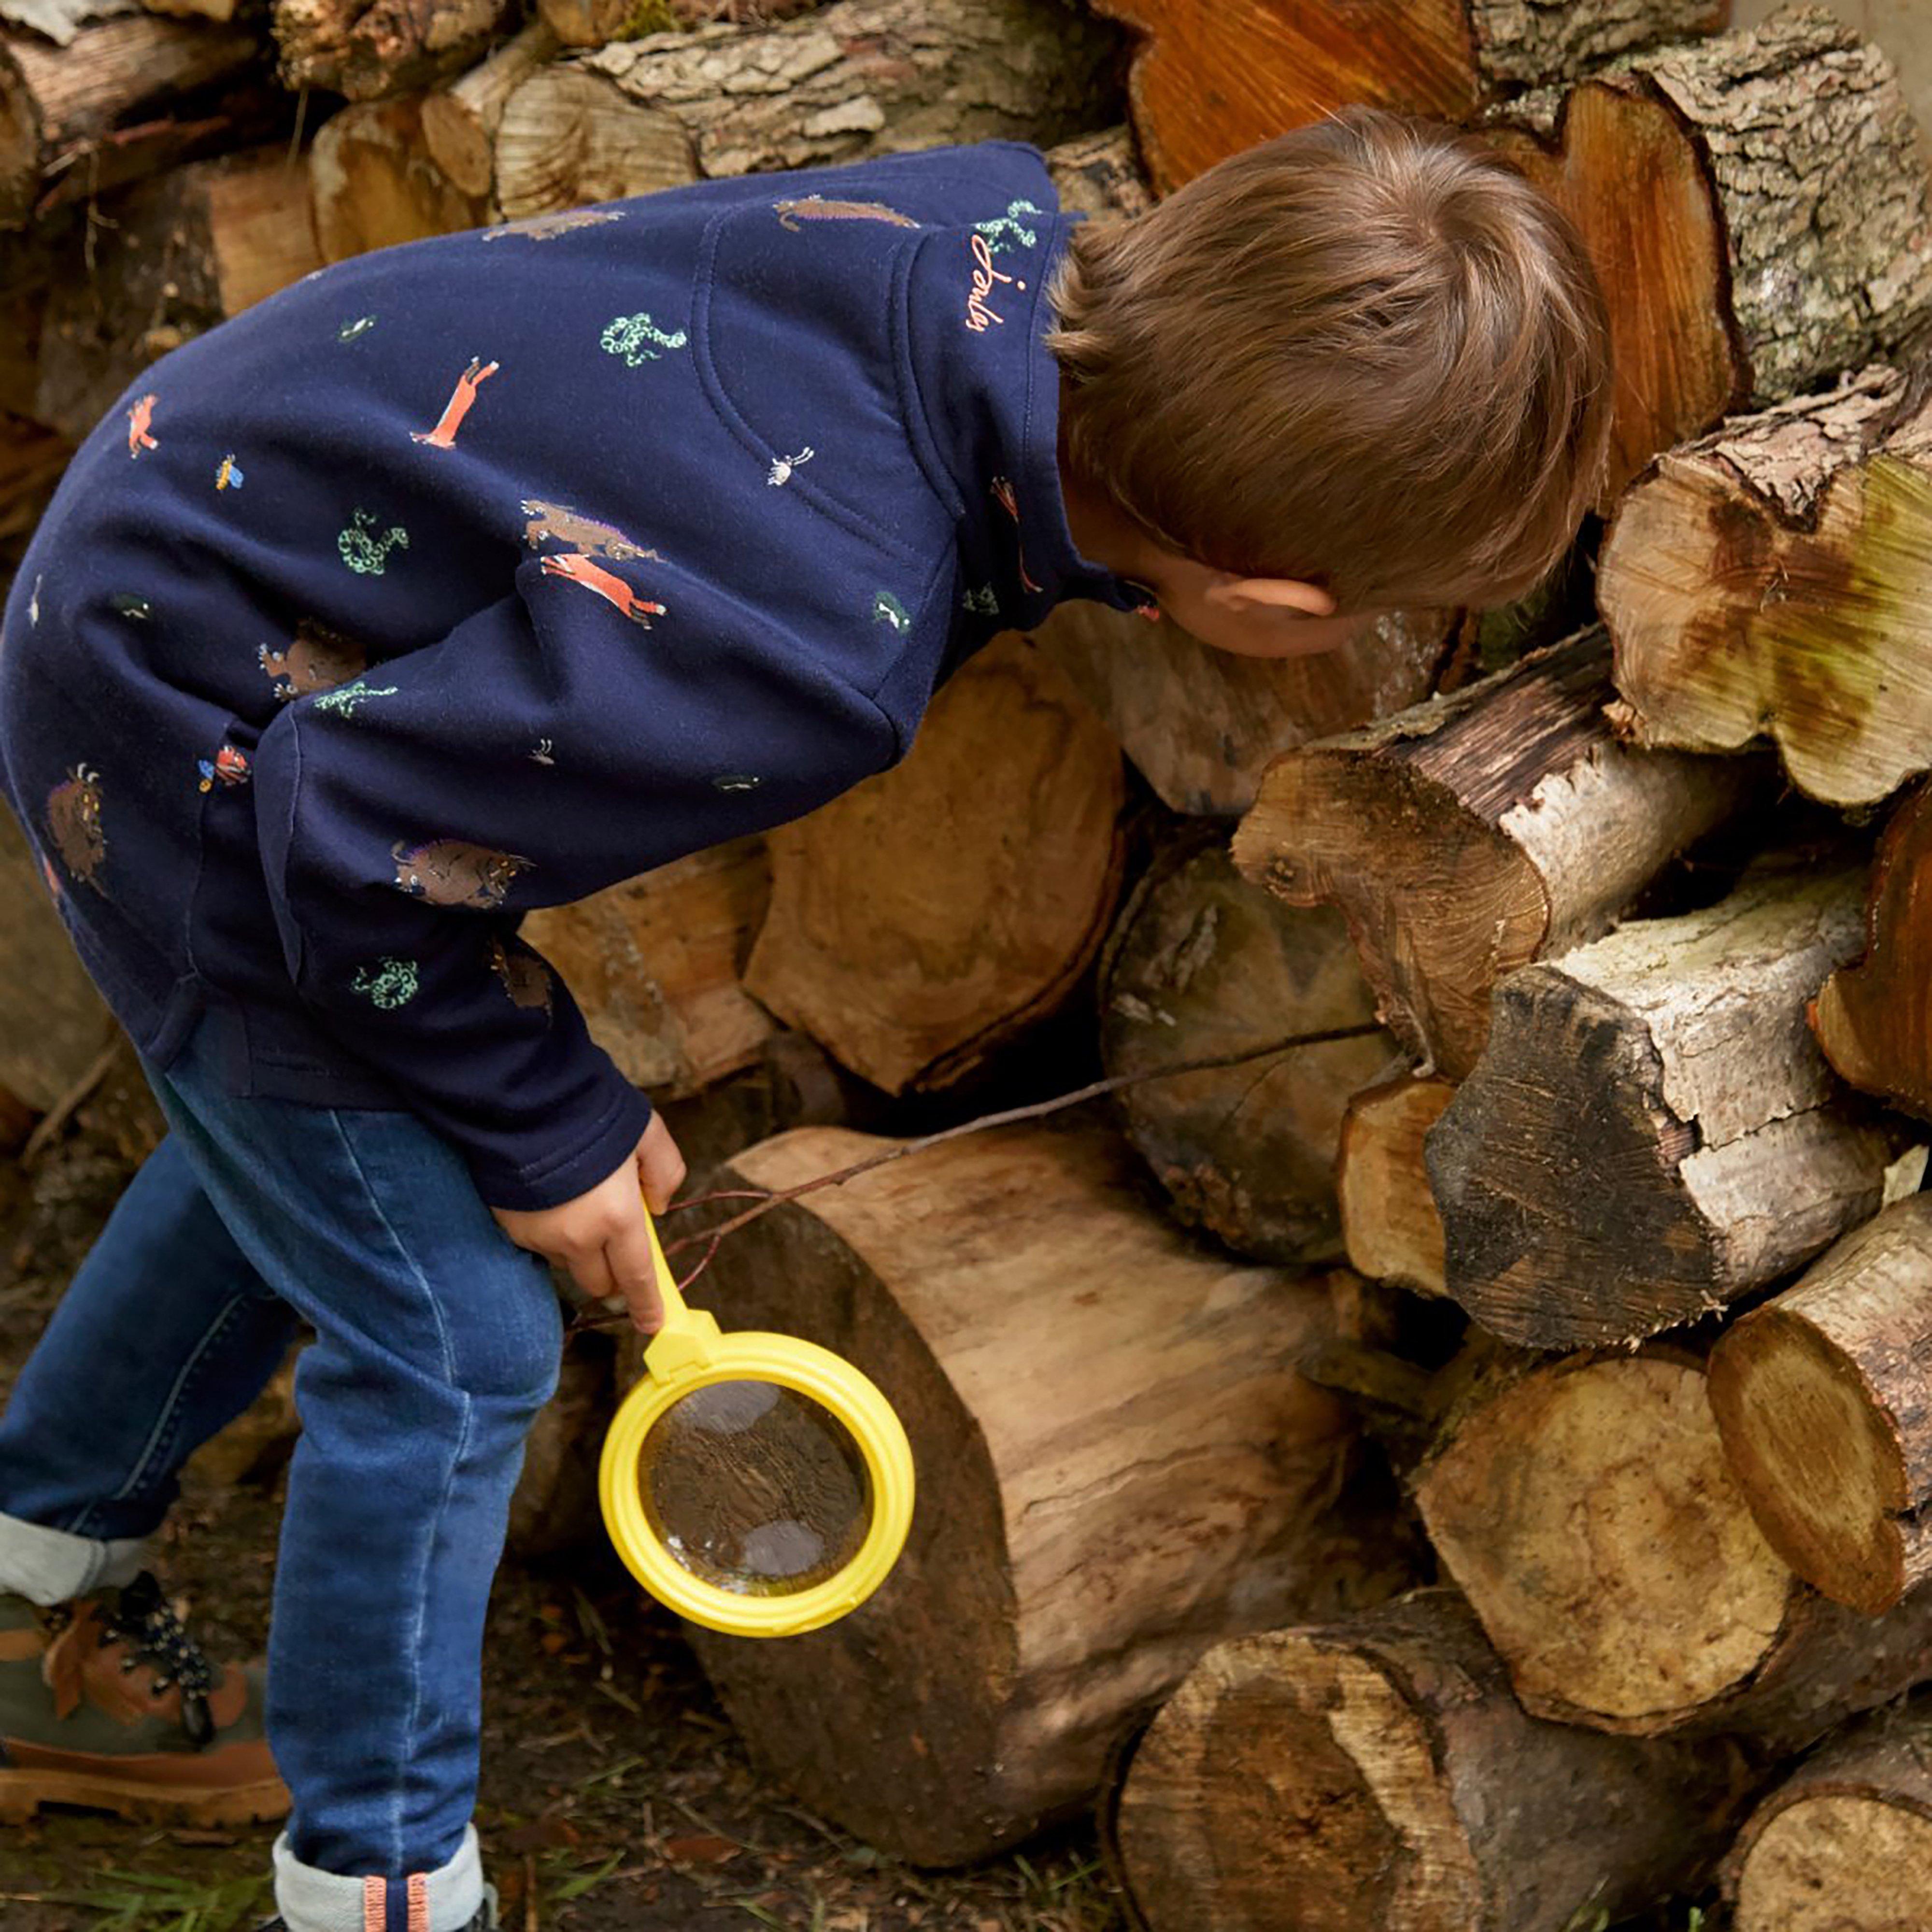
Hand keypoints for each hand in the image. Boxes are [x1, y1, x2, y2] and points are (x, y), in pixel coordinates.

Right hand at [491, 1112, 686, 1332]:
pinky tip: (553, 1201)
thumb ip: (665, 1171)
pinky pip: (539, 1246)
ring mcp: (540, 1237)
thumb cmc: (591, 1113)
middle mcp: (578, 1238)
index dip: (647, 1304)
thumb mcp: (648, 1132)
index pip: (637, 1277)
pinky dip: (552, 1235)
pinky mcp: (510, 1228)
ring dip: (581, 1251)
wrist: (521, 1100)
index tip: (652, 1324)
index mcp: (617, 1218)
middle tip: (618, 1242)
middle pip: (600, 1282)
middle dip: (613, 1272)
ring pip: (568, 1264)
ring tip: (580, 1205)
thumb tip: (660, 1205)